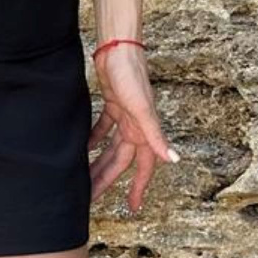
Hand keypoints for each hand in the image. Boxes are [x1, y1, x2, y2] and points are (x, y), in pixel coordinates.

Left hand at [88, 41, 176, 215]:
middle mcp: (135, 128)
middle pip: (120, 162)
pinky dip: (94, 139)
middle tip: (93, 199)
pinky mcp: (112, 105)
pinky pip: (102, 129)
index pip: (143, 168)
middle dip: (108, 180)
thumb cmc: (132, 76)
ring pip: (110, 148)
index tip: (133, 207)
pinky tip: (83, 149)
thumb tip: (174, 160)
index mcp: (144, 132)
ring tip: (85, 178)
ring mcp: (123, 117)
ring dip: (99, 163)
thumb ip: (155, 135)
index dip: (138, 188)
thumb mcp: (142, 109)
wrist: (118, 49)